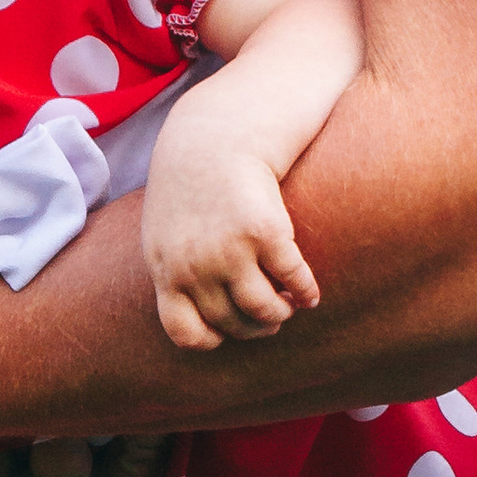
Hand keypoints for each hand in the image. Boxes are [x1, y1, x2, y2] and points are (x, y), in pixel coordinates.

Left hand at [142, 141, 321, 350]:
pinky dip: (307, 292)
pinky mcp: (265, 233)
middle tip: (270, 318)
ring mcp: (229, 251)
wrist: (215, 138)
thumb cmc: (191, 190)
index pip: (185, 332)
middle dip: (255, 327)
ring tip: (289, 305)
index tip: (229, 330)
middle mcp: (194, 266)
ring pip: (265, 310)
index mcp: (165, 269)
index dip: (212, 338)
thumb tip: (201, 317)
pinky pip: (293, 279)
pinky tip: (310, 294)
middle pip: (231, 323)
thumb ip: (175, 272)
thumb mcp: (165, 233)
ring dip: (281, 314)